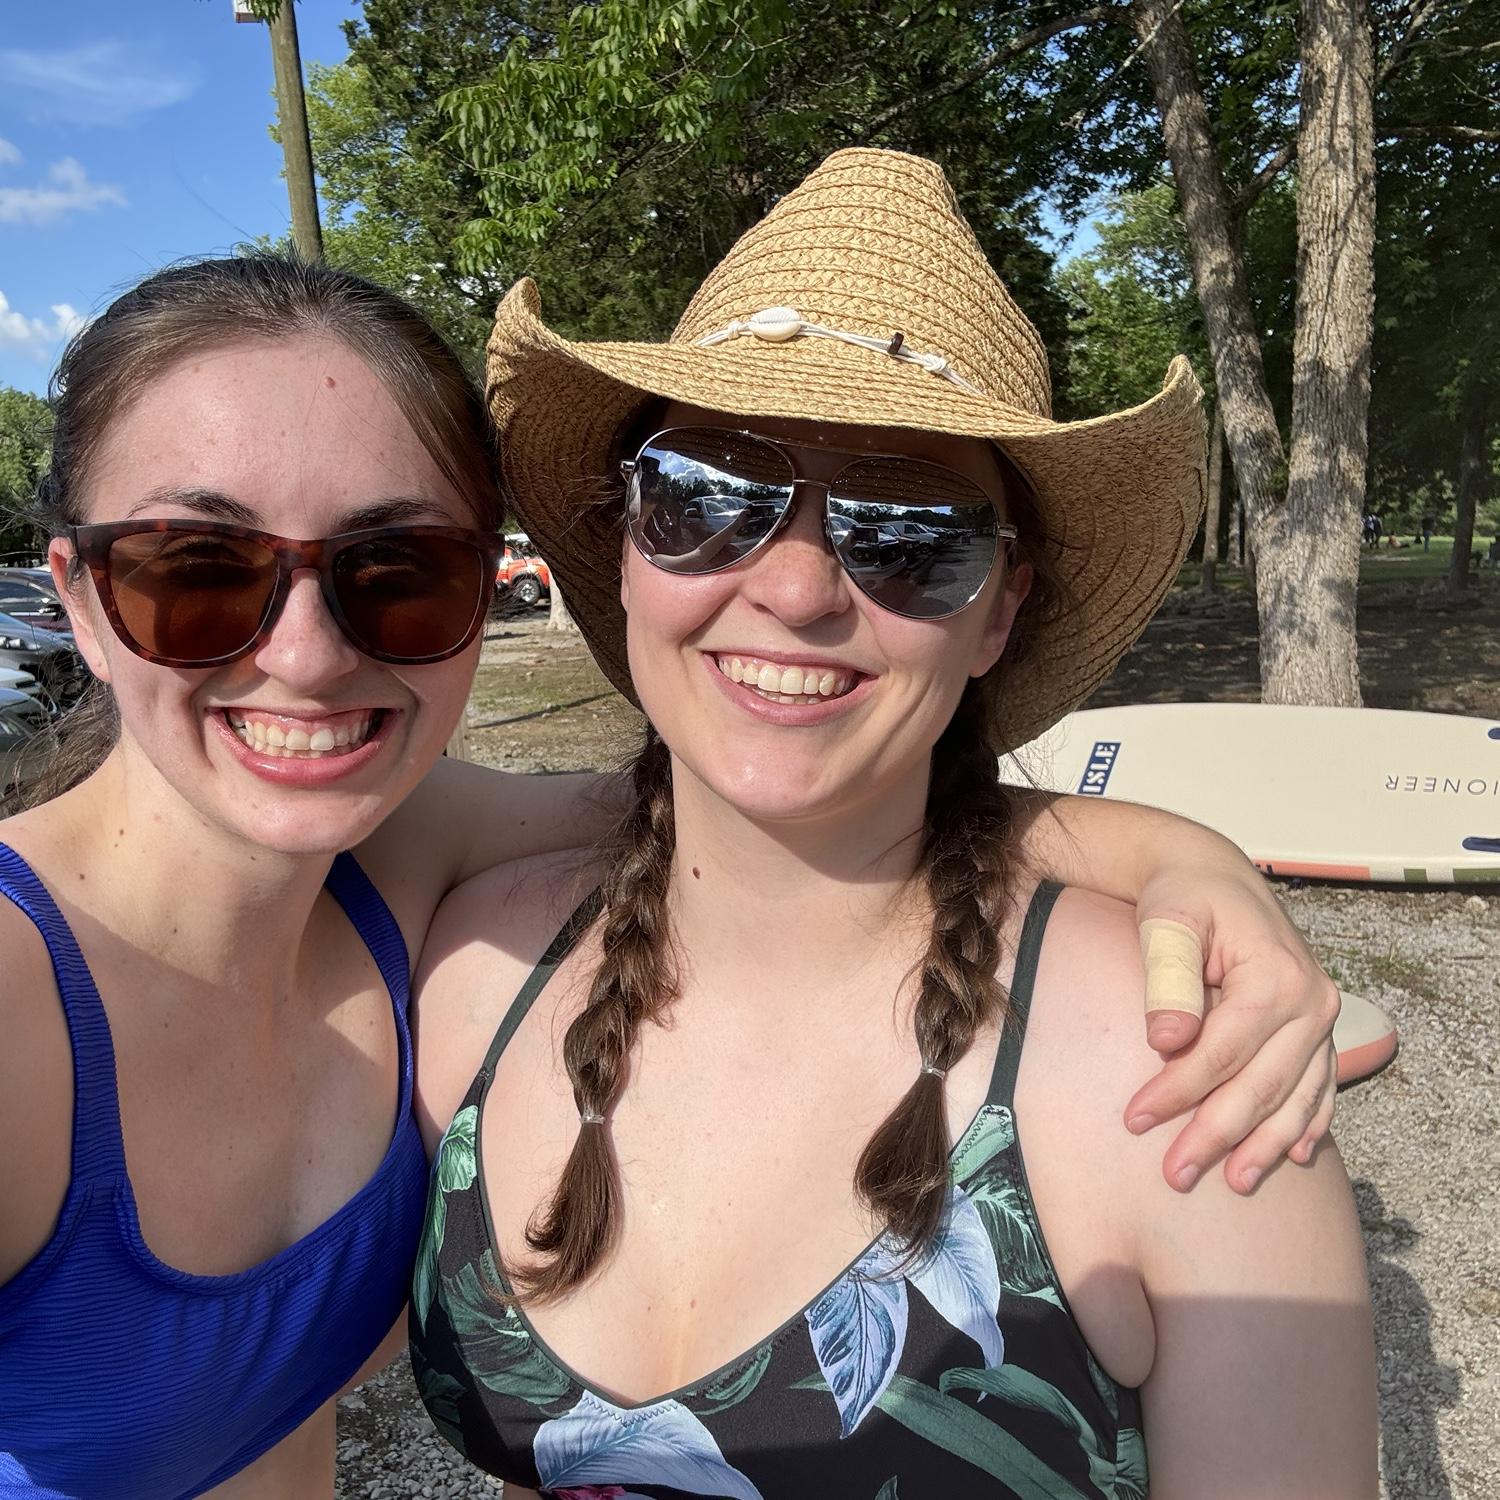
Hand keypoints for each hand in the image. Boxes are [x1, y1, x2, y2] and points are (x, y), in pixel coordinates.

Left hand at [1124, 855, 1340, 1194]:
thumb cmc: (1183, 895)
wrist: (1213, 874)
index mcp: (1276, 976)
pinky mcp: (1319, 1028)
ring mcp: (1323, 1018)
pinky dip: (1308, 1124)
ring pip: (1295, 1096)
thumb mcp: (1167, 920)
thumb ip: (1167, 976)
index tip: (1134, 1121)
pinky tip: (1295, 1158)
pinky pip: (1320, 1086)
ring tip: (1231, 1182)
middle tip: (1174, 1175)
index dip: (1178, 1092)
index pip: (1222, 1053)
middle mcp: (1312, 1001)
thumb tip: (1168, 1041)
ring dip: (1265, 1145)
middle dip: (1217, 1134)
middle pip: (1262, 1085)